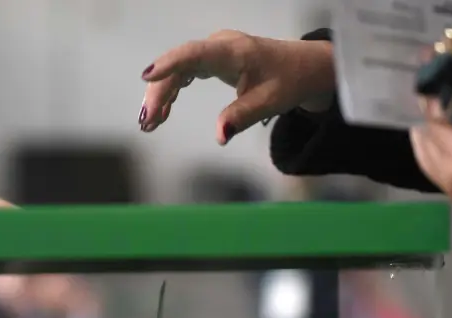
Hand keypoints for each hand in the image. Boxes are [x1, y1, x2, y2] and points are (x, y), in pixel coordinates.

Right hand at [140, 30, 336, 143]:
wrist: (304, 67)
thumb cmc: (289, 80)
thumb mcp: (269, 102)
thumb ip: (241, 117)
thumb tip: (219, 136)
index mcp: (234, 51)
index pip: (194, 54)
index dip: (169, 64)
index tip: (147, 77)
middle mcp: (219, 47)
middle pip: (180, 66)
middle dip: (160, 92)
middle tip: (146, 121)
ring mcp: (214, 52)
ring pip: (179, 71)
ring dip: (162, 95)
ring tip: (149, 123)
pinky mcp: (213, 60)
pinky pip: (186, 73)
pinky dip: (174, 92)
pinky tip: (163, 112)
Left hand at [410, 21, 451, 216]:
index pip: (433, 121)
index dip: (433, 95)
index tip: (437, 72)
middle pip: (424, 144)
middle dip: (431, 117)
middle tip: (442, 91)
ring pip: (431, 163)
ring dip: (434, 138)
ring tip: (447, 111)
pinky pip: (444, 174)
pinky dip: (444, 154)